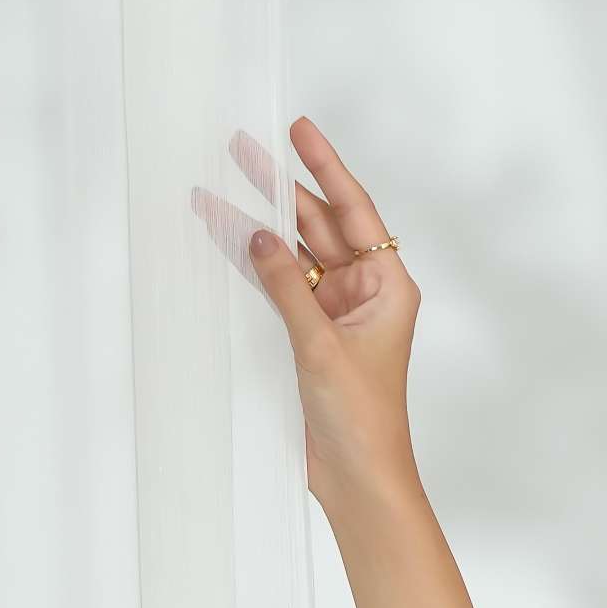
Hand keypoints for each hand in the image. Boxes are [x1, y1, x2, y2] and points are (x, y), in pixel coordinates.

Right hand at [202, 114, 421, 509]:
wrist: (359, 478)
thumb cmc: (362, 418)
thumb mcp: (321, 345)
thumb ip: (287, 287)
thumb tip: (257, 234)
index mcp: (388, 286)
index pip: (355, 211)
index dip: (325, 167)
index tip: (298, 129)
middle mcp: (365, 292)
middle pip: (320, 225)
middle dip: (282, 187)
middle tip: (241, 148)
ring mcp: (336, 313)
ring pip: (295, 254)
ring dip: (260, 224)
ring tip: (218, 185)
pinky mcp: (310, 336)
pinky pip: (281, 287)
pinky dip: (256, 264)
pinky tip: (226, 237)